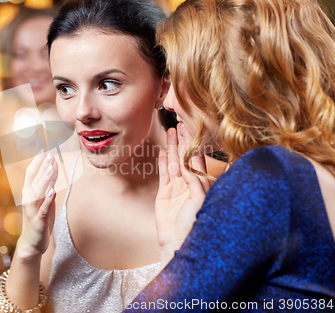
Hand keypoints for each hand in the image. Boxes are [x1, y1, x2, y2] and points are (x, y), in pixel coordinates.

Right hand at [17, 152, 57, 258]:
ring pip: (38, 192)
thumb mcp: (44, 199)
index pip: (31, 174)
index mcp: (29, 193)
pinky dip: (48, 200)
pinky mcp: (39, 221)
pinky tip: (53, 192)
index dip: (37, 162)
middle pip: (35, 180)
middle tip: (49, 154)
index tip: (44, 150)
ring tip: (50, 168)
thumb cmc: (38, 219)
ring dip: (44, 180)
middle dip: (42, 167)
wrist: (31, 243)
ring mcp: (33, 210)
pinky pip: (43, 209)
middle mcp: (28, 200)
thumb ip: (47, 184)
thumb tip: (52, 166)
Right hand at [155, 127, 208, 265]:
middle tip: (182, 124)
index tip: (194, 130)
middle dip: (184, 141)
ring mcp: (176, 187)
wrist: (177, 241)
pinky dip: (163, 162)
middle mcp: (190, 184)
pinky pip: (163, 173)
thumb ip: (196, 183)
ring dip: (173, 147)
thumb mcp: (199, 202)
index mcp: (202, 185)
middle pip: (186, 157)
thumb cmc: (193, 225)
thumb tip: (191, 167)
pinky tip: (163, 151)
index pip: (199, 160)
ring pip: (174, 162)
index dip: (196, 145)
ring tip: (171, 131)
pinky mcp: (164, 193)